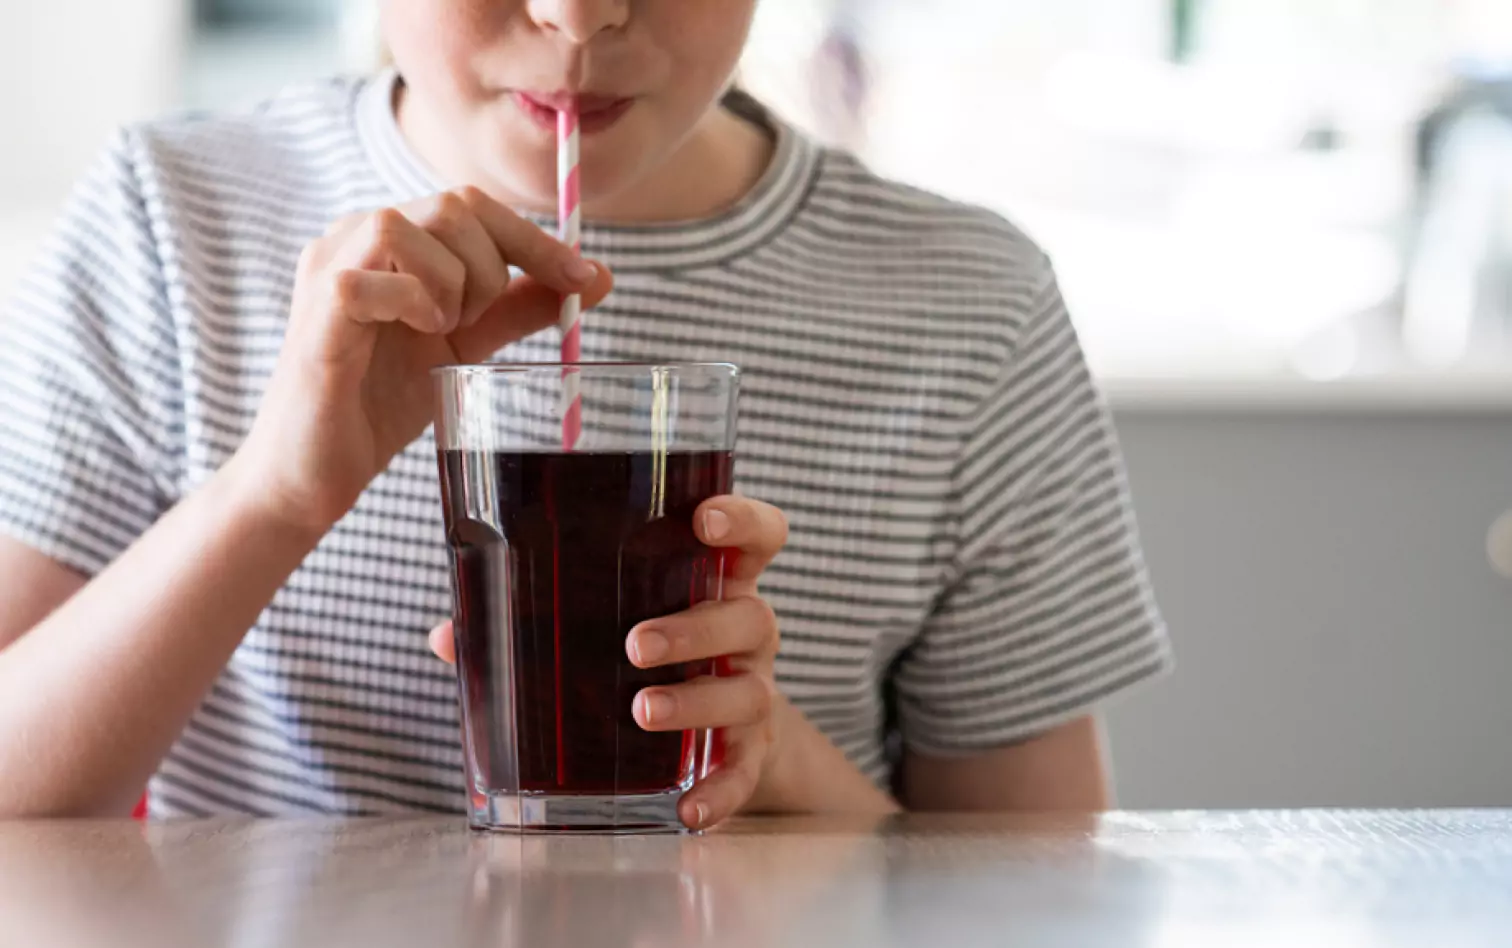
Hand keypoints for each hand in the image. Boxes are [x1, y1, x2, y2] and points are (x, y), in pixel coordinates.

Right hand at [236, 188, 613, 533]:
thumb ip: (518, 307)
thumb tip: (595, 278)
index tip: (583, 278)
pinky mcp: (316, 308)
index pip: (472, 203)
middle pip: (452, 204)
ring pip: (411, 227)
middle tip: (477, 324)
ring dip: (451, 285)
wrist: (316, 471)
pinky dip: (413, 304)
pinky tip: (414, 334)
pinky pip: (372, 278)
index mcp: (388, 238)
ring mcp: (328, 266)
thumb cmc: (380, 402)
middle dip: (492, 268)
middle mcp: (352, 235)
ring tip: (438, 331)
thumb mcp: (466, 345)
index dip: (534, 237)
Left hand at [429, 495, 788, 829]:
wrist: (717, 733)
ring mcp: (752, 690)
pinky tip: (688, 811)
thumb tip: (446, 635)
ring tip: (641, 711)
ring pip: (748, 690)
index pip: (756, 536)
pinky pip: (744, 771)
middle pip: (748, 616)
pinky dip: (721, 791)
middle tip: (635, 644)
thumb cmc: (645, 655)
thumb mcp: (602, 624)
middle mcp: (744, 632)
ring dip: (696, 701)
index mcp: (713, 583)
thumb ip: (530, 620)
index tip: (706, 521)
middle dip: (693, 628)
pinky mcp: (750, 751)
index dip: (741, 522)